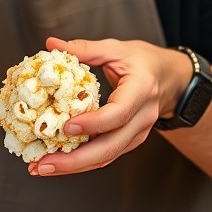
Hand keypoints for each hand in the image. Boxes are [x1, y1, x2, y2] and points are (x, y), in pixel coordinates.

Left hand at [27, 35, 191, 175]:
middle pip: (110, 146)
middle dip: (74, 160)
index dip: (93, 123)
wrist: (170, 79)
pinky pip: (104, 155)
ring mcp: (137, 134)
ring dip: (72, 166)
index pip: (118, 113)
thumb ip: (84, 48)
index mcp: (141, 91)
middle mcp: (142, 118)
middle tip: (43, 163)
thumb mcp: (116, 49)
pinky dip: (80, 162)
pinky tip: (55, 163)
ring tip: (41, 167)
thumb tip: (52, 44)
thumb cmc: (143, 62)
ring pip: (106, 157)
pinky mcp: (128, 142)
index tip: (67, 127)